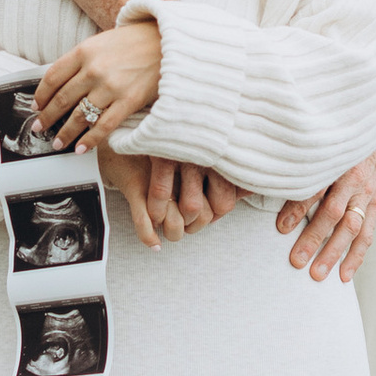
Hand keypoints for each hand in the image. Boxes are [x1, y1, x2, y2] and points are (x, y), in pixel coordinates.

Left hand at [32, 20, 161, 153]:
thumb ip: (82, 60)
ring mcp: (111, 87)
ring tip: (58, 142)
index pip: (52, 77)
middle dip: (47, 118)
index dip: (41, 95)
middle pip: (62, 100)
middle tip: (40, 128)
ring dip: (65, 133)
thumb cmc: (136, 41)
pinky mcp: (128, 102)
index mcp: (84, 51)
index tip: (36, 105)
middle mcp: (94, 70)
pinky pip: (103, 126)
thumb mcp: (102, 42)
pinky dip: (90, 140)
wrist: (169, 42)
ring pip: (79, 117)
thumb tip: (62, 84)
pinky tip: (81, 148)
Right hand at [100, 146, 240, 246]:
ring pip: (175, 222)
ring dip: (172, 231)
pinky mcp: (137, 181)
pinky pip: (144, 217)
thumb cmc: (169, 145)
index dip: (214, 215)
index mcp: (208, 157)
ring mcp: (162, 174)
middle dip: (192, 225)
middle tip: (184, 220)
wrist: (125, 131)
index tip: (205, 212)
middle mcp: (188, 163)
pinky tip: (154, 244)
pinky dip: (148, 236)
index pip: (225, 203)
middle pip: (201, 215)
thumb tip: (251, 187)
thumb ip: (229, 171)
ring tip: (168, 224)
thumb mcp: (203, 152)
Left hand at [278, 138, 375, 284]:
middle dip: (314, 239)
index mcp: (336, 163)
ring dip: (335, 253)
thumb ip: (302, 163)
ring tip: (318, 274)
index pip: (315, 188)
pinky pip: (368, 234)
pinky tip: (344, 274)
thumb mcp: (322, 146)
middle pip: (333, 212)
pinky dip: (356, 256)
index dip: (298, 208)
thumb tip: (268, 180)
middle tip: (297, 261)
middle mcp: (353, 179)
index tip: (281, 228)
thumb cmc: (341, 143)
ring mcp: (367, 194)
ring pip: (352, 228)